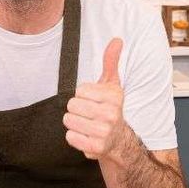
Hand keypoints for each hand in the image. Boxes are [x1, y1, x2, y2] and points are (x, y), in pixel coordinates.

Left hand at [64, 38, 128, 159]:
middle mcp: (110, 114)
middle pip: (72, 105)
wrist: (119, 140)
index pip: (79, 90)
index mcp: (113, 97)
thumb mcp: (112, 85)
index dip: (83, 95)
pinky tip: (86, 136)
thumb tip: (117, 40)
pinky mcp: (95, 147)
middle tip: (88, 114)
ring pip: (69, 121)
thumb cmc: (111, 109)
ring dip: (75, 123)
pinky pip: (70, 137)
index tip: (93, 101)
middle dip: (77, 109)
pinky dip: (75, 137)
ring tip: (87, 124)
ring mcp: (103, 132)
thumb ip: (111, 62)